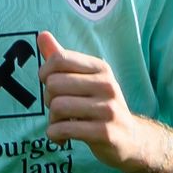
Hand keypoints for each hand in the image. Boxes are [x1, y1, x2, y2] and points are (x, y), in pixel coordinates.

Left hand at [35, 30, 143, 168]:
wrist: (130, 138)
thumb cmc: (99, 106)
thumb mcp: (85, 80)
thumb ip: (62, 59)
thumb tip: (42, 34)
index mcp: (101, 68)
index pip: (59, 59)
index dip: (44, 73)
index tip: (49, 85)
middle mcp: (107, 85)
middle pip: (54, 84)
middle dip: (48, 99)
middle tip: (58, 110)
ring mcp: (108, 109)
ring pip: (57, 107)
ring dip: (52, 120)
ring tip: (61, 124)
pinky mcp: (105, 132)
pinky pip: (64, 129)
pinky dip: (55, 135)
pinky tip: (62, 138)